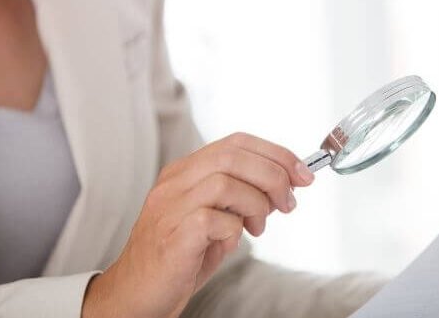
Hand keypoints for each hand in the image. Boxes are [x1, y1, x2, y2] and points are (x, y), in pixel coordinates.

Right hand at [81, 132, 313, 317]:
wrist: (135, 295)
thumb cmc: (179, 258)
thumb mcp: (212, 217)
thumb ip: (239, 197)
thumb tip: (285, 185)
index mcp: (184, 171)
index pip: (236, 143)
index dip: (276, 153)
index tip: (303, 173)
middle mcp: (174, 182)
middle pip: (234, 155)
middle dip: (274, 174)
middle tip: (288, 202)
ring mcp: (171, 206)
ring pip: (227, 181)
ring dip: (257, 203)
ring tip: (259, 227)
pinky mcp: (173, 234)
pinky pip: (216, 219)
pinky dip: (234, 230)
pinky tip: (229, 243)